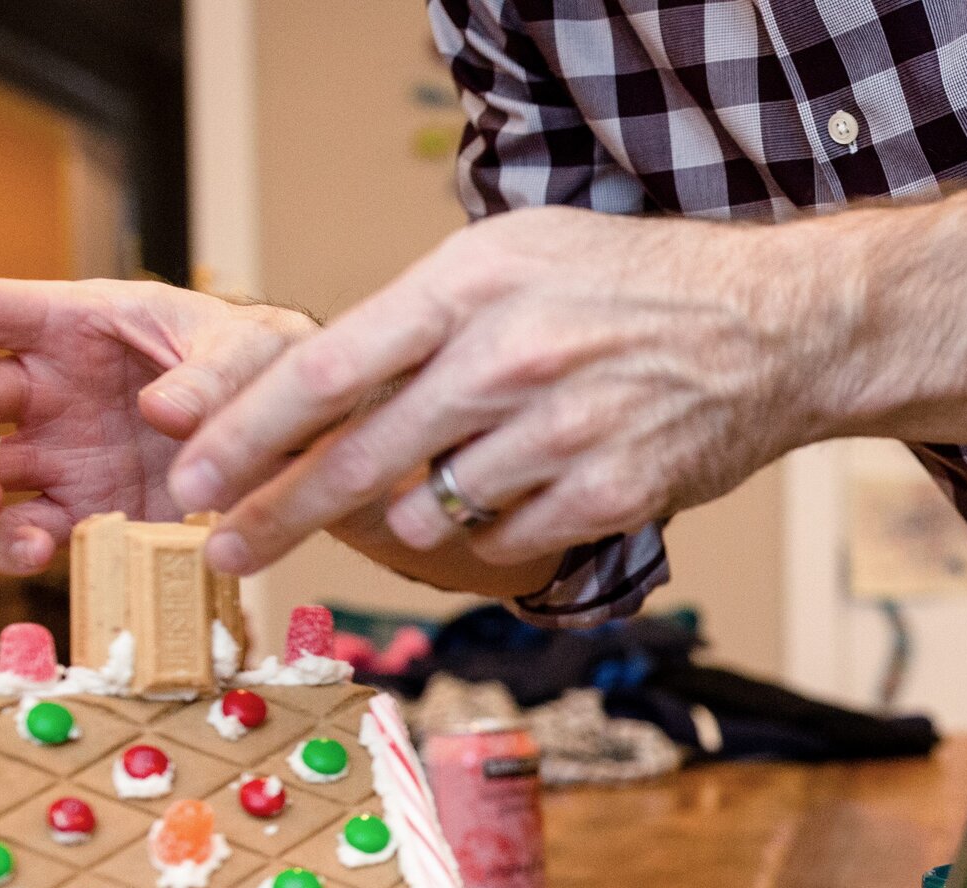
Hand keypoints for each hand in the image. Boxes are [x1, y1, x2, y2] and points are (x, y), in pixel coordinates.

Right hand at [0, 275, 314, 573]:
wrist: (313, 447)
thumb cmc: (276, 372)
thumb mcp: (262, 348)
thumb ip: (219, 371)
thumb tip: (165, 411)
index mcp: (71, 326)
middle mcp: (47, 392)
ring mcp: (58, 459)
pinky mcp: (84, 517)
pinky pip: (19, 534)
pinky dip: (11, 547)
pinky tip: (43, 547)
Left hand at [165, 205, 845, 576]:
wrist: (777, 326)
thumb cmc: (636, 287)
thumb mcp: (519, 258)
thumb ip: (424, 319)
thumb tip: (320, 393)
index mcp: (471, 286)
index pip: (325, 370)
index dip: (244, 434)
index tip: (189, 475)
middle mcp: (509, 358)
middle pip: (356, 459)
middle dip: (275, 513)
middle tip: (221, 551)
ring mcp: (562, 432)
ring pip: (429, 512)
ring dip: (408, 518)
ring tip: (430, 496)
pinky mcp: (609, 494)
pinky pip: (505, 540)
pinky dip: (492, 532)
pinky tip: (516, 498)